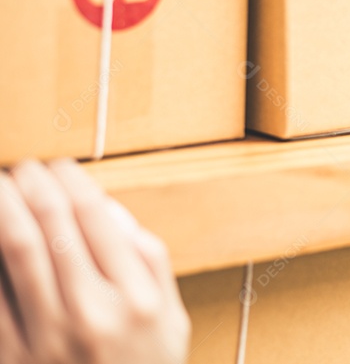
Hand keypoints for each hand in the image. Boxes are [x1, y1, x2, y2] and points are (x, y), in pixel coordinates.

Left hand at [0, 159, 189, 363]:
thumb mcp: (171, 320)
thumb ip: (150, 263)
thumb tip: (114, 213)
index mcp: (137, 298)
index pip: (98, 218)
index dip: (74, 181)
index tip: (61, 165)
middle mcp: (93, 313)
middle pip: (55, 226)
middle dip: (33, 184)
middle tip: (24, 165)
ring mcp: (48, 337)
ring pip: (17, 250)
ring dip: (4, 206)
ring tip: (2, 184)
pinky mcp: (14, 355)